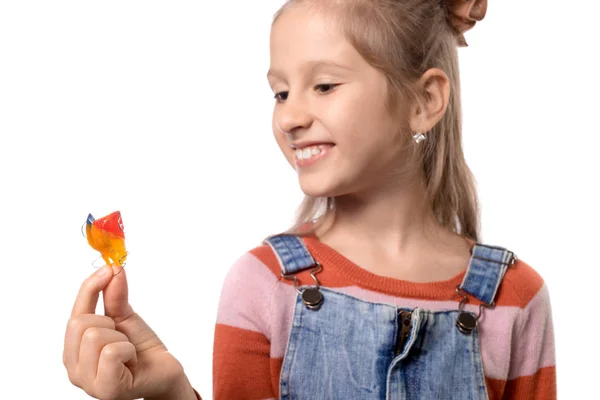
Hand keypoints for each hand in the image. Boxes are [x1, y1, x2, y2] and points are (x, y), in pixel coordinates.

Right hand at [63, 265, 195, 399]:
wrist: (163, 370)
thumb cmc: (141, 347)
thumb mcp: (125, 317)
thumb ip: (113, 295)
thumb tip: (112, 268)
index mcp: (74, 349)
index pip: (75, 313)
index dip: (90, 288)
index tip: (108, 269)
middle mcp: (73, 367)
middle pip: (79, 323)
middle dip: (109, 322)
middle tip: (122, 337)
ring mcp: (87, 382)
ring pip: (95, 336)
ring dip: (121, 339)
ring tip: (127, 352)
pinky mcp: (105, 389)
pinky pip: (111, 352)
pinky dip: (128, 351)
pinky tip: (131, 361)